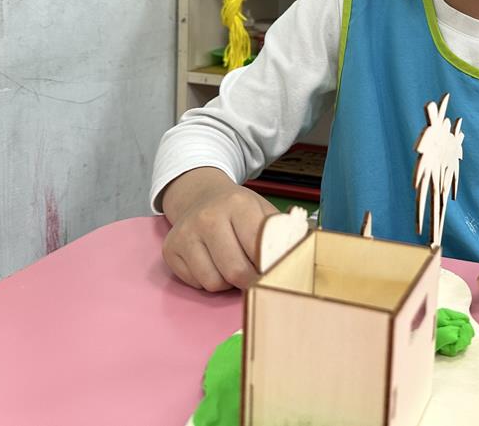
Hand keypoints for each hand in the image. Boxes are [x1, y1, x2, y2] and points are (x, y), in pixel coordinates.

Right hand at [161, 167, 277, 291]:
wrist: (199, 196)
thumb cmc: (238, 210)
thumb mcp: (263, 210)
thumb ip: (283, 231)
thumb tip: (307, 247)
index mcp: (238, 204)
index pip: (259, 248)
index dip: (270, 266)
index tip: (276, 273)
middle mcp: (208, 217)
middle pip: (236, 271)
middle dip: (251, 280)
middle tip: (257, 277)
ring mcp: (186, 234)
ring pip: (214, 282)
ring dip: (228, 282)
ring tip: (232, 265)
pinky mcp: (170, 250)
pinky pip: (196, 283)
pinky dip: (208, 280)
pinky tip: (213, 263)